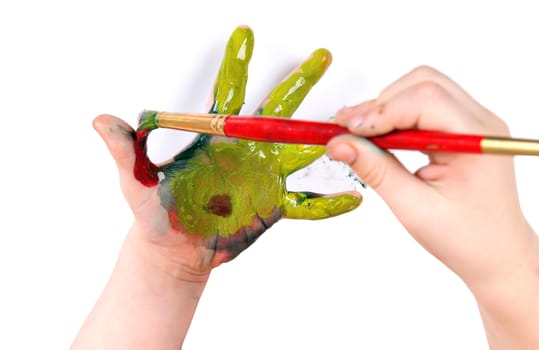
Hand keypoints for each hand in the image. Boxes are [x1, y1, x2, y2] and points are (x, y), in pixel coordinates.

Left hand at [94, 26, 360, 274]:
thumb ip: (126, 151)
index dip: (236, 63)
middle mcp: (246, 150)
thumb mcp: (136, 181)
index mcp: (214, 137)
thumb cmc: (155, 213)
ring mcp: (263, 176)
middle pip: (277, 109)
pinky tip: (351, 199)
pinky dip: (328, 203)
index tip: (245, 33)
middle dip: (299, 82)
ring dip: (325, 136)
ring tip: (352, 122)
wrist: (173, 250)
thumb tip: (102, 121)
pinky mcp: (272, 206)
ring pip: (301, 149)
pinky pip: (305, 204)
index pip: (228, 93)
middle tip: (321, 55)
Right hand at [326, 66, 538, 347]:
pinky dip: (396, 117)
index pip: (423, 101)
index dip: (379, 112)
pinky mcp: (461, 130)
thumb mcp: (414, 208)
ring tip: (359, 136)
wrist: (497, 255)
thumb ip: (376, 171)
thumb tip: (340, 144)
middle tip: (347, 131)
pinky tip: (379, 138)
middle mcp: (480, 123)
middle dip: (380, 105)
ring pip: (422, 89)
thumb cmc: (466, 239)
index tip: (344, 131)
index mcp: (477, 140)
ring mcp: (473, 124)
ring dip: (387, 108)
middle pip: (423, 85)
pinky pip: (425, 106)